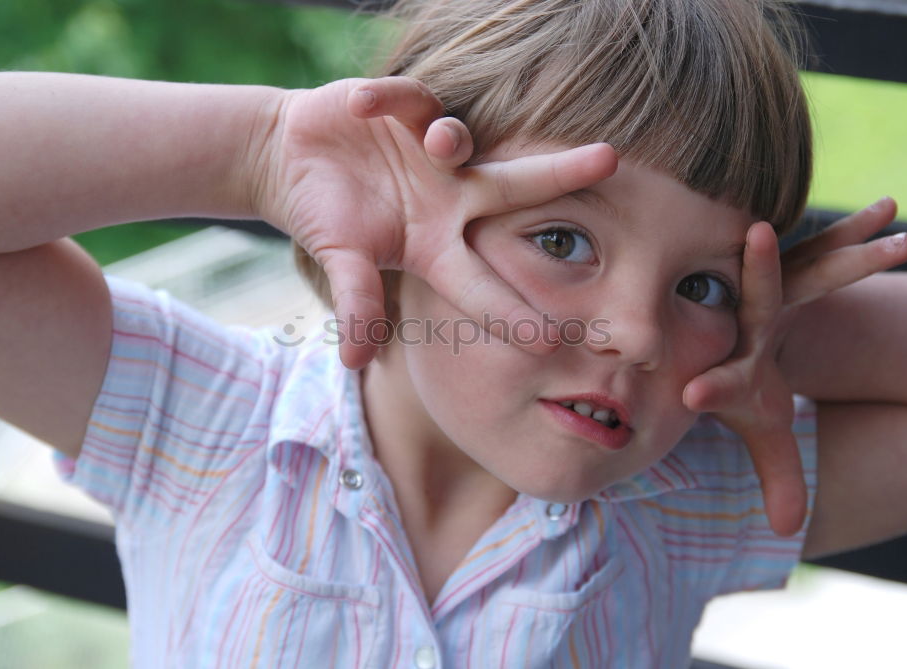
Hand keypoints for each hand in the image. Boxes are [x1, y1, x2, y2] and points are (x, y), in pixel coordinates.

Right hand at [254, 77, 616, 368]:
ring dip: (453, 138)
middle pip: (514, 186)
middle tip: (611, 159)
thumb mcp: (341, 259)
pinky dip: (385, 100)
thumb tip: (354, 362)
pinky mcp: (403, 108)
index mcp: (438, 245)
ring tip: (437, 140)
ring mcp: (430, 150)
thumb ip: (357, 302)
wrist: (296, 160)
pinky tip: (362, 106)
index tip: (553, 340)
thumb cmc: (326, 216)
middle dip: (561, 173)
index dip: (512, 311)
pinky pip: (404, 99)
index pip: (483, 282)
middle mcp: (450, 196)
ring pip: (460, 138)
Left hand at [683, 198, 906, 535]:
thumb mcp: (765, 428)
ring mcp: (772, 283)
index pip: (720, 381)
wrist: (738, 332)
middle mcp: (745, 317)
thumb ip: (776, 474)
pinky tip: (889, 208)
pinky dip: (854, 231)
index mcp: (733, 365)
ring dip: (843, 245)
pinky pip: (827, 247)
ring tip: (885, 225)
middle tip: (759, 238)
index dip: (710, 388)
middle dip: (764, 271)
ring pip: (804, 261)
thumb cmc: (750, 384)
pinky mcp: (795, 264)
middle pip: (757, 298)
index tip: (694, 395)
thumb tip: (785, 530)